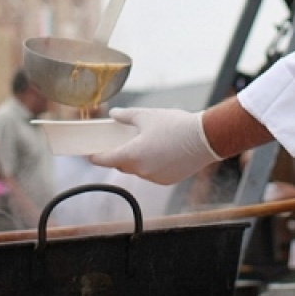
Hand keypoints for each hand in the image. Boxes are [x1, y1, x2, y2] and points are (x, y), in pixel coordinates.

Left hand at [90, 107, 222, 184]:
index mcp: (133, 155)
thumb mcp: (147, 115)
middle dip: (119, 156)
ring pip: (138, 170)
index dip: (96, 157)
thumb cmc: (174, 125)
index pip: (106, 160)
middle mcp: (141, 171)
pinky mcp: (167, 180)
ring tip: (144, 144)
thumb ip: (126, 116)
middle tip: (119, 144)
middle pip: (122, 165)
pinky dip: (151, 165)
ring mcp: (155, 178)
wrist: (204, 138)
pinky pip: (152, 173)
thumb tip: (113, 114)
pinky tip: (159, 152)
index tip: (90, 154)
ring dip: (136, 160)